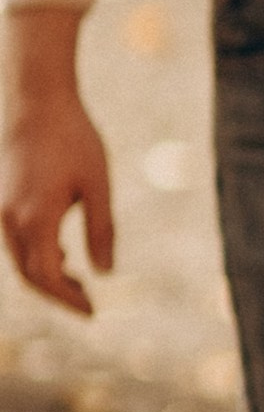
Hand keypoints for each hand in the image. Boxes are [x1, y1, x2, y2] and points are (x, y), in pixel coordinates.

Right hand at [2, 7, 113, 315]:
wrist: (36, 99)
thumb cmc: (73, 138)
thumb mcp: (98, 184)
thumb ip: (102, 230)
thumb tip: (106, 273)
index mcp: (35, 219)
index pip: (46, 277)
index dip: (67, 299)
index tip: (92, 312)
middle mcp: (10, 219)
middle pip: (28, 275)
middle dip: (57, 294)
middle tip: (88, 304)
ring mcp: (1, 209)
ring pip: (19, 259)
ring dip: (46, 275)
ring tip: (78, 282)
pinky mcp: (1, 199)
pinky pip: (15, 241)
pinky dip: (36, 255)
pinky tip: (63, 254)